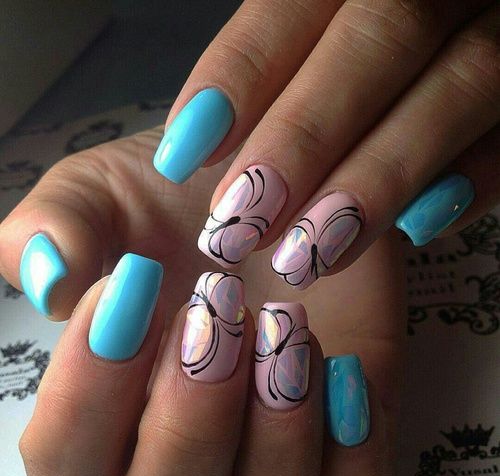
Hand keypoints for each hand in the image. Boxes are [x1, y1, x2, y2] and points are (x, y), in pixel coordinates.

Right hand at [0, 132, 404, 475]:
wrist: (270, 196)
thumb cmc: (177, 200)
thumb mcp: (104, 191)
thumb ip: (59, 225)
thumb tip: (49, 281)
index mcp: (108, 413)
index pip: (67, 457)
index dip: (90, 383)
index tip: (135, 281)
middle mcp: (182, 452)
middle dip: (193, 410)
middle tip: (218, 302)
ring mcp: (264, 462)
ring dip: (277, 429)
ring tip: (285, 323)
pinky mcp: (337, 450)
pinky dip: (352, 449)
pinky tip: (344, 368)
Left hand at [152, 0, 498, 288]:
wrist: (439, 44)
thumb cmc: (342, 55)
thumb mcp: (305, 40)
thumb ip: (263, 73)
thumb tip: (197, 139)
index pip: (289, 9)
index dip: (236, 81)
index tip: (183, 157)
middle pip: (378, 37)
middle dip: (305, 139)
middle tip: (240, 227)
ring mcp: (493, 30)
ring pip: (461, 84)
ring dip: (381, 177)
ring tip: (315, 254)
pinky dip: (475, 180)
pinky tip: (419, 229)